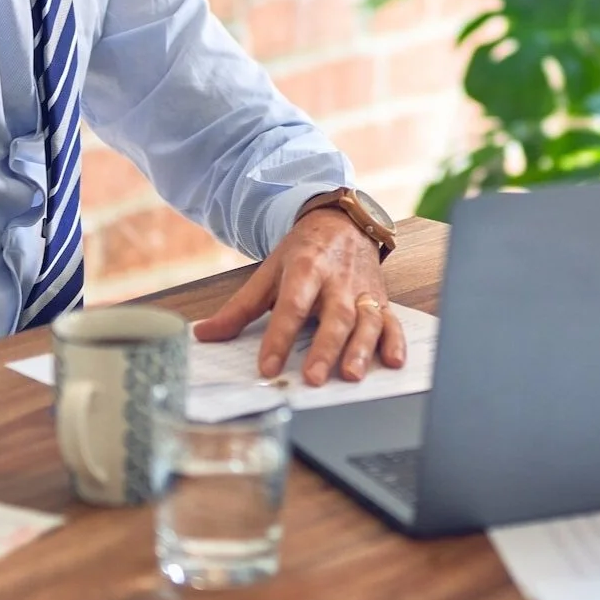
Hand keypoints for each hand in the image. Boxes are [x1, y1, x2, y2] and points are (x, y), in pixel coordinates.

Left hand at [192, 209, 404, 385]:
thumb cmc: (305, 251)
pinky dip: (395, 341)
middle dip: (325, 348)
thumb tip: (204, 334)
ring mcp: (363, 291)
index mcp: (306, 269)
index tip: (268, 367)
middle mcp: (338, 280)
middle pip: (335, 316)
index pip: (291, 305)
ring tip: (351, 375)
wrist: (344, 222)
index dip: (279, 337)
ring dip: (361, 348)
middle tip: (312, 377)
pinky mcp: (381, 299)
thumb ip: (240, 308)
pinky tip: (394, 361)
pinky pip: (392, 321)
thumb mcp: (270, 272)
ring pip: (367, 320)